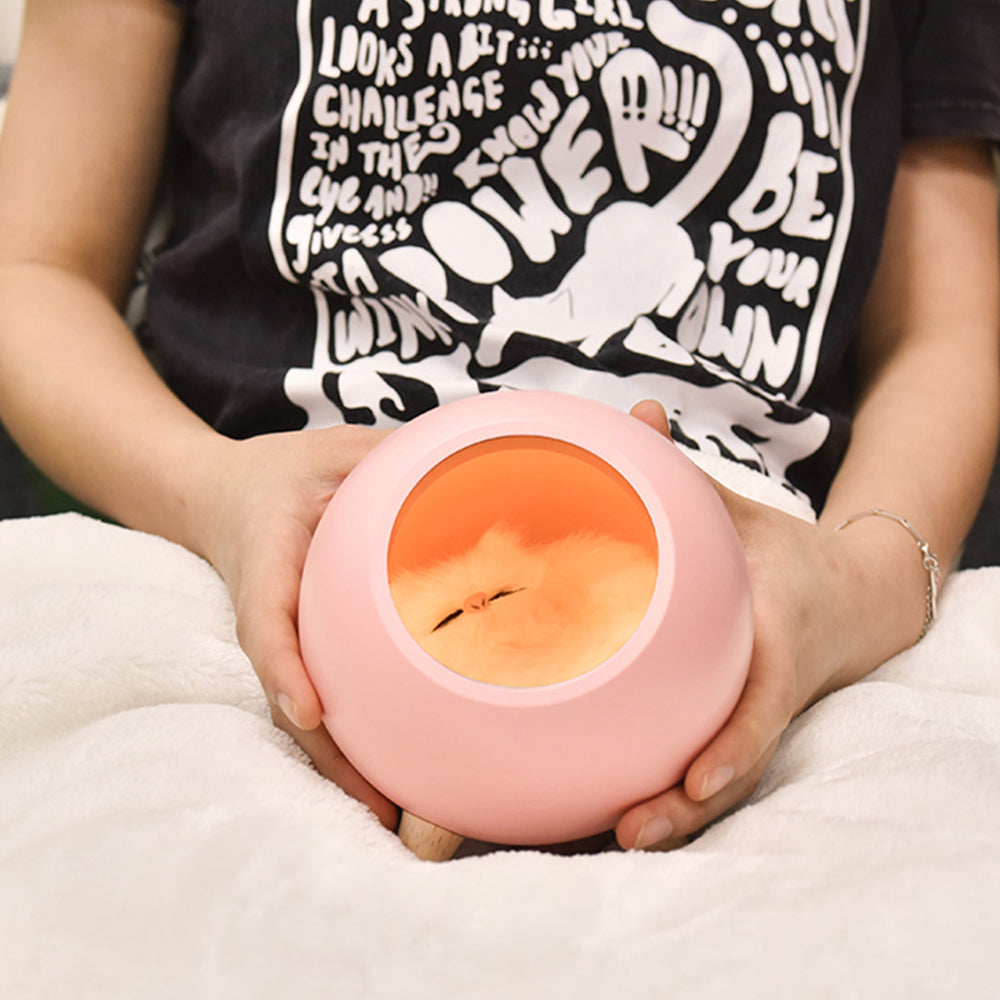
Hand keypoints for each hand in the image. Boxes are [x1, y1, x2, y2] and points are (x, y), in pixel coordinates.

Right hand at [199, 424, 399, 829]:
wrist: (225, 498)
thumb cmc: (285, 472)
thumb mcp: (333, 448)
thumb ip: (385, 454)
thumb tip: (472, 462)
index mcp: (267, 557)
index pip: (266, 618)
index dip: (284, 667)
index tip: (309, 711)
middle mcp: (265, 611)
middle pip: (286, 691)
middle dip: (326, 753)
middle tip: (378, 808)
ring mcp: (279, 640)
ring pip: (299, 713)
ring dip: (338, 767)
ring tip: (389, 821)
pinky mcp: (297, 653)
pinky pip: (316, 702)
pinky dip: (343, 746)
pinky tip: (383, 785)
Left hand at [615, 401, 880, 850]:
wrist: (851, 595)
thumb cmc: (785, 553)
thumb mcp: (742, 511)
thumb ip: (688, 472)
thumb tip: (636, 412)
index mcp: (777, 638)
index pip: (762, 700)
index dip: (733, 744)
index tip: (697, 777)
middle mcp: (769, 690)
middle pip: (736, 762)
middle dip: (690, 806)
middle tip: (632, 831)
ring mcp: (755, 714)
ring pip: (722, 777)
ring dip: (679, 815)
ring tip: (624, 837)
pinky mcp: (737, 721)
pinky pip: (710, 760)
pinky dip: (675, 790)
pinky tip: (621, 809)